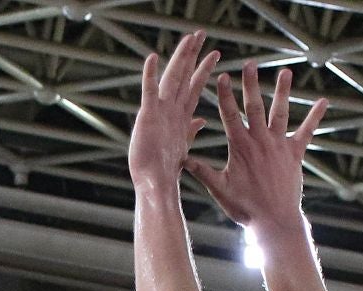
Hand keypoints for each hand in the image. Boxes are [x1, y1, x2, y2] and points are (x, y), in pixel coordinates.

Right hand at [129, 31, 219, 189]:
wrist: (154, 185)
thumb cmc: (165, 170)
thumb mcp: (183, 145)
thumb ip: (190, 130)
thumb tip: (201, 120)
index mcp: (180, 116)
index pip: (194, 87)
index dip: (204, 70)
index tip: (215, 54)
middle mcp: (170, 109)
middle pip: (183, 76)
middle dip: (193, 55)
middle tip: (201, 34)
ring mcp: (159, 111)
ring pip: (171, 78)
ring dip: (180, 58)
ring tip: (188, 39)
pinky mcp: (147, 117)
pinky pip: (150, 93)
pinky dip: (150, 75)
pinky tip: (152, 59)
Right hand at [186, 61, 327, 232]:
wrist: (274, 221)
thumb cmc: (245, 208)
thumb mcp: (220, 189)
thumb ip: (203, 172)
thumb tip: (182, 160)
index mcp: (240, 146)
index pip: (230, 114)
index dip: (225, 94)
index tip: (222, 76)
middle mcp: (260, 141)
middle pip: (254, 106)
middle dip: (251, 83)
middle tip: (250, 64)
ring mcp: (279, 146)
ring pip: (280, 112)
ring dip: (282, 91)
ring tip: (285, 72)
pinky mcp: (294, 154)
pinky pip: (306, 132)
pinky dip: (314, 117)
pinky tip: (323, 102)